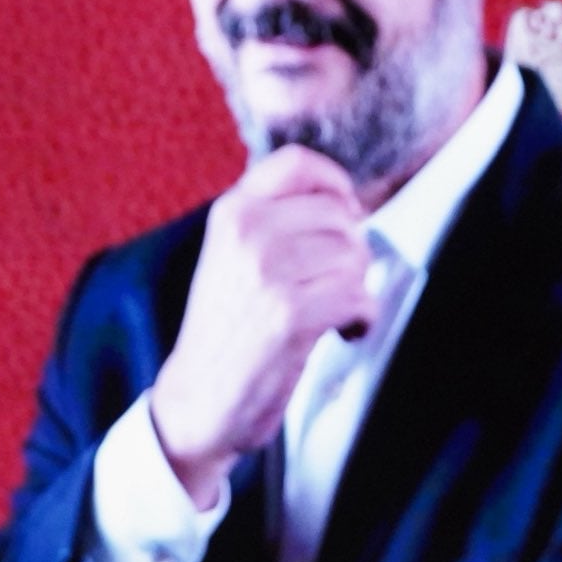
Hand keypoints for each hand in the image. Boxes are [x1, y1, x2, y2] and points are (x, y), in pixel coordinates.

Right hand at [148, 147, 378, 505]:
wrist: (198, 398)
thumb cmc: (228, 329)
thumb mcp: (235, 255)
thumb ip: (276, 221)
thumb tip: (347, 203)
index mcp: (232, 211)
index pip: (298, 163)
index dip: (337, 186)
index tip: (348, 214)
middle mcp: (247, 232)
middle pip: (342, 216)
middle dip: (352, 253)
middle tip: (335, 285)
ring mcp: (268, 272)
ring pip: (355, 256)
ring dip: (357, 289)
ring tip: (333, 312)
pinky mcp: (290, 314)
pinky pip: (359, 298)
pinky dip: (362, 319)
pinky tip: (341, 333)